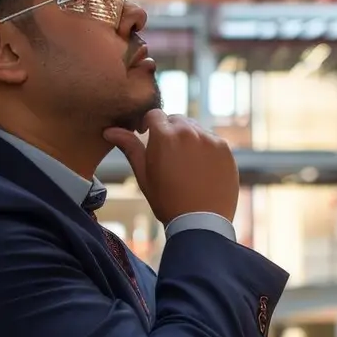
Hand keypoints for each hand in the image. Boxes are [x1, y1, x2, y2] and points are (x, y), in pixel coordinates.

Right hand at [104, 110, 238, 222]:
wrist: (201, 222)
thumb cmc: (167, 201)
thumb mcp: (143, 175)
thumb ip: (130, 147)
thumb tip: (110, 130)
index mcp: (165, 135)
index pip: (154, 114)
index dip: (149, 125)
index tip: (147, 135)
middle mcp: (189, 131)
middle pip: (176, 120)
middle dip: (169, 131)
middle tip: (167, 153)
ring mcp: (211, 139)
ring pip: (195, 128)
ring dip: (188, 138)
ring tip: (185, 162)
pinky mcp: (226, 149)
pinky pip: (212, 140)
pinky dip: (206, 147)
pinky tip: (201, 168)